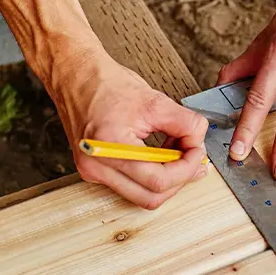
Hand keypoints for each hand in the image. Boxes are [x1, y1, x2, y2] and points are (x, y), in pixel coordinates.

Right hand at [52, 53, 209, 209]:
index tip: (198, 152)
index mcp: (109, 147)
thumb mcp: (154, 100)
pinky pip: (131, 186)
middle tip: (193, 157)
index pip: (158, 180)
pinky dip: (151, 176)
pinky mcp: (94, 171)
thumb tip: (199, 140)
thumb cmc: (105, 85)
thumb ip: (185, 123)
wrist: (76, 78)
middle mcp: (97, 166)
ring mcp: (93, 172)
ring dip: (167, 179)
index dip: (186, 169)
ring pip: (142, 196)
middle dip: (179, 178)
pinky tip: (160, 155)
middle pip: (151, 197)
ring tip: (176, 152)